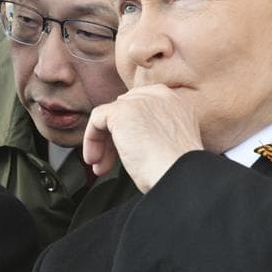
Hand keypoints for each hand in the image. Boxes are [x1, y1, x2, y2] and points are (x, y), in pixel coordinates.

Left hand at [82, 85, 202, 192]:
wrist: (180, 176)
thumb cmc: (176, 170)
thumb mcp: (169, 144)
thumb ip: (152, 132)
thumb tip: (129, 139)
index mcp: (173, 102)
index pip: (140, 109)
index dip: (127, 133)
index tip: (124, 154)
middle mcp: (158, 95)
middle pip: (123, 112)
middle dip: (113, 140)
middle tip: (109, 163)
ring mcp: (140, 101)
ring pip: (109, 116)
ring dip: (101, 143)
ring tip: (101, 166)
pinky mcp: (122, 111)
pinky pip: (97, 119)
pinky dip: (91, 140)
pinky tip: (96, 160)